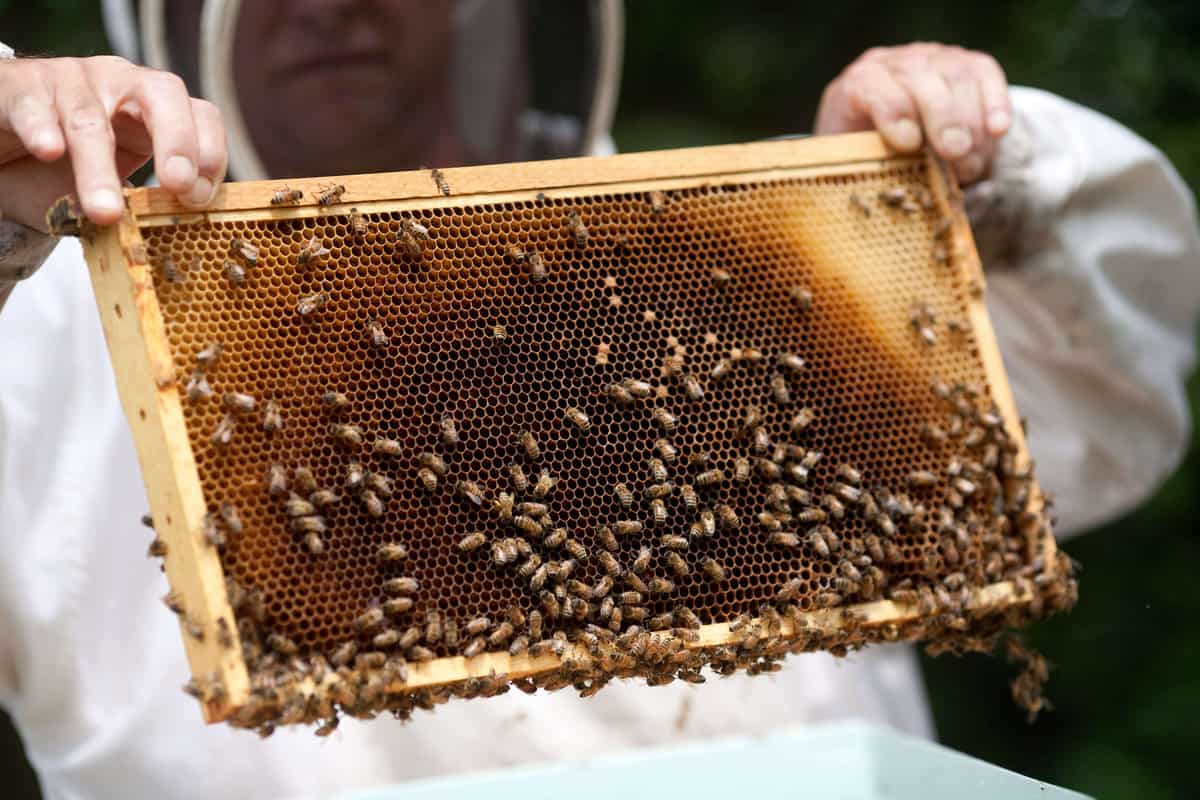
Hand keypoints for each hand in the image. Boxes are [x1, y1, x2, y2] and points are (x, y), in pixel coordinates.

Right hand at [0, 56, 226, 230]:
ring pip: (90, 119)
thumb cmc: (69, 167)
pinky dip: (43, 128)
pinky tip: (49, 151)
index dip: (209, 154)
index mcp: (156, 108)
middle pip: (162, 95)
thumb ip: (148, 202)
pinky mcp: (21, 87)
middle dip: (177, 141)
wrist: (4, 145)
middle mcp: (120, 83)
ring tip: (105, 212)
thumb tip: (182, 234)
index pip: (201, 115)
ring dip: (100, 168)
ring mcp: (71, 80)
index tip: (197, 200)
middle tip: (178, 186)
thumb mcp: (119, 184)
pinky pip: (34, 106)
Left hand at [815, 43, 1010, 184]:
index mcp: (859, 83)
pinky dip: (995, 103)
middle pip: (921, 76)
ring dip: (969, 121)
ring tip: (969, 162)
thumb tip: (899, 179)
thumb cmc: (871, 151)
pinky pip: (986, 75)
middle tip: (953, 152)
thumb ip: (872, 162)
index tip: (908, 143)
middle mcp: (897, 63)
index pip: (871, 85)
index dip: (893, 111)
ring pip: (957, 76)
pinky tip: (998, 130)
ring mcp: (936, 58)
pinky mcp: (970, 64)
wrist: (891, 129)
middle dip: (941, 116)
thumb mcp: (860, 159)